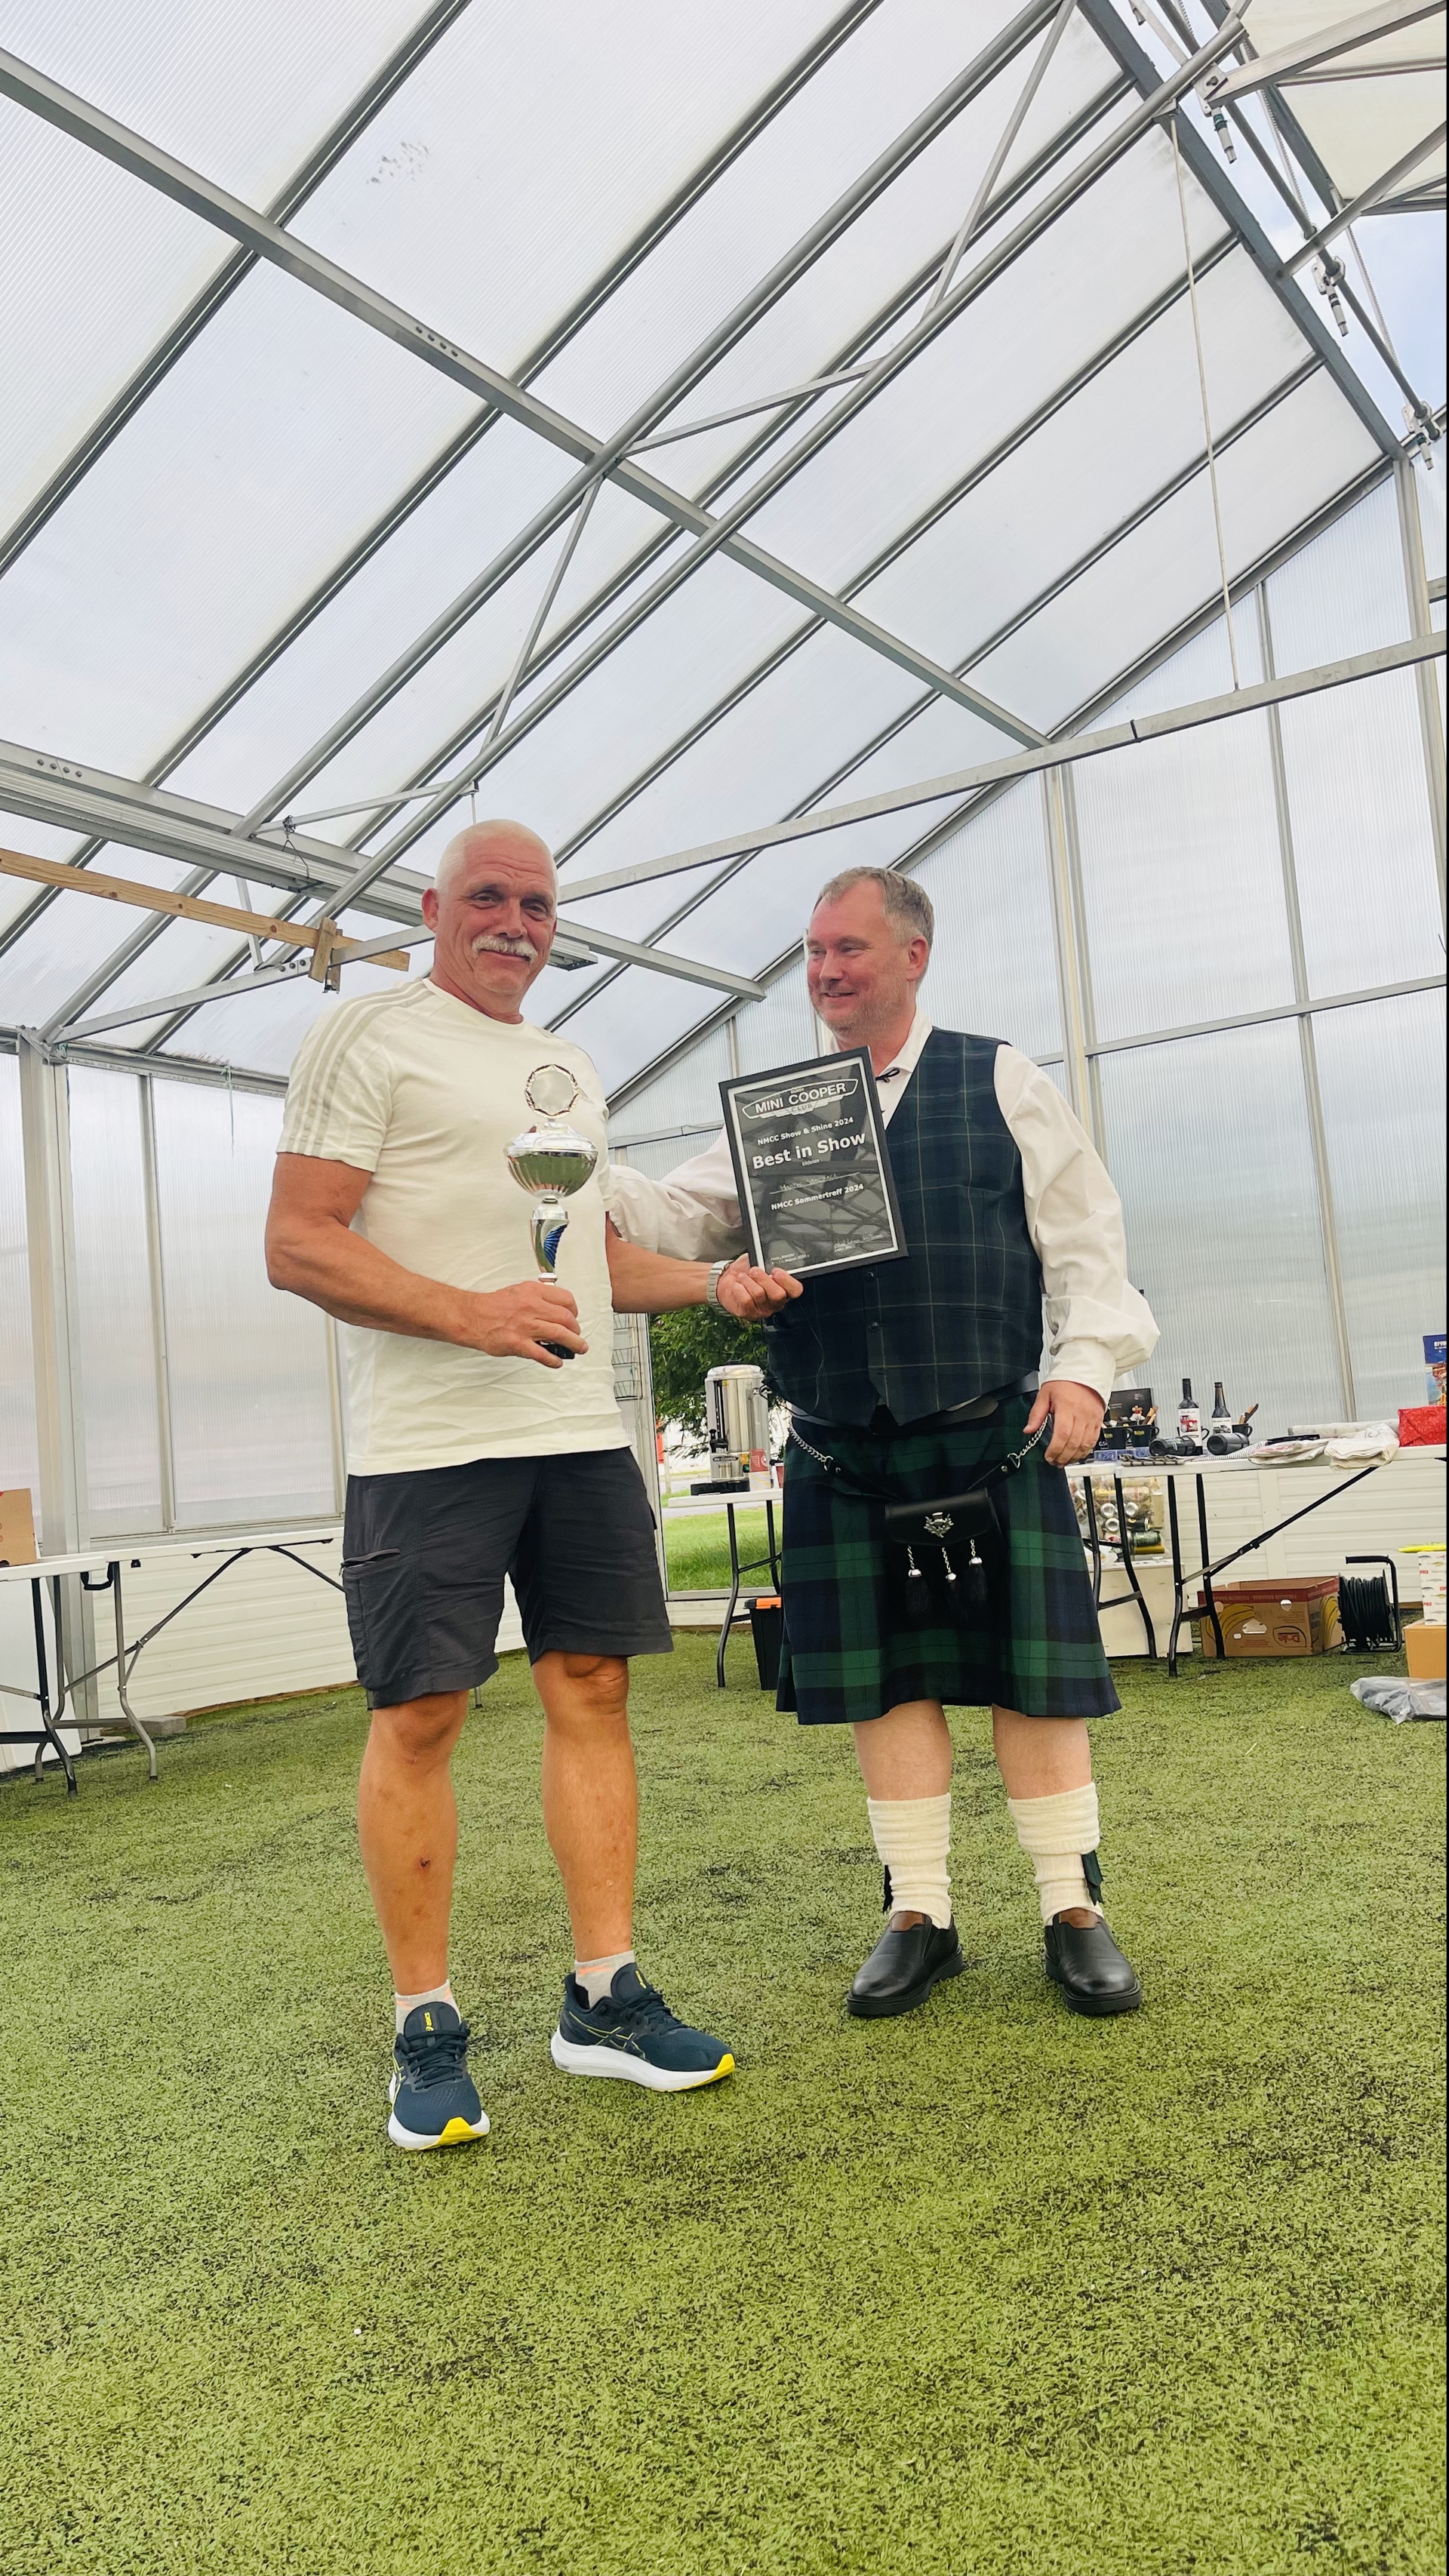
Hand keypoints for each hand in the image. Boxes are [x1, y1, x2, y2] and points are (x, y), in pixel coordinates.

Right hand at [470, 1280, 585, 1367]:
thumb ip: (538, 1297)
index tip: (574, 1317)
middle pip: (567, 1318)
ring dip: (574, 1344)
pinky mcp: (518, 1343)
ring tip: (579, 1348)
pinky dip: (554, 1359)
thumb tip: (556, 1308)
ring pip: (560, 1335)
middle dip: (576, 1329)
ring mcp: (525, 1326)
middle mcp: (531, 1307)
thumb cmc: (493, 1306)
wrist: (472, 1317)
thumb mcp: (519, 1291)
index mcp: (533, 1292)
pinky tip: (557, 1361)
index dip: (575, 1310)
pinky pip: (543, 1354)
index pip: (566, 1299)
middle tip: (577, 1335)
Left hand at [715, 1258, 803, 1320]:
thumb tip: (769, 1260)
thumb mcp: (759, 1260)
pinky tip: (738, 1285)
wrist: (727, 1279)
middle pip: (778, 1294)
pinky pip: (746, 1300)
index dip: (787, 1280)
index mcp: (784, 1288)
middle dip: (764, 1279)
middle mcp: (776, 1302)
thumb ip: (768, 1261)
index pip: (796, 1290)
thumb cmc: (746, 1270)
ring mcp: (763, 1310)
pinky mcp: (749, 1314)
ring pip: (759, 1294)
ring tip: (743, 1277)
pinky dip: (739, 1288)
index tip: (775, 1270)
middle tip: (754, 1270)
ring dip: (748, 1281)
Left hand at [1026, 1379, 1102, 1464]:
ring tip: (1064, 1462)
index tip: (1048, 1456)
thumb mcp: (1045, 1394)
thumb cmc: (1065, 1382)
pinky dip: (1085, 1451)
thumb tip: (1028, 1430)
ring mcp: (1092, 1418)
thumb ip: (1036, 1414)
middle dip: (1063, 1456)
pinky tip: (1077, 1456)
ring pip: (1085, 1444)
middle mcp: (1082, 1414)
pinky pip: (1094, 1440)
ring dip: (1074, 1457)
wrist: (1085, 1373)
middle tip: (1054, 1462)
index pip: (1062, 1433)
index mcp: (1067, 1406)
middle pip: (1074, 1442)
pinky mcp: (1098, 1421)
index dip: (1055, 1449)